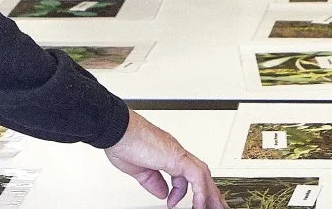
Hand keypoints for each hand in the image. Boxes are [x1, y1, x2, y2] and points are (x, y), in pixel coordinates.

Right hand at [104, 111, 226, 207]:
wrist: (118, 130)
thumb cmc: (123, 143)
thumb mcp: (139, 171)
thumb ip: (153, 182)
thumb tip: (163, 193)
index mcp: (167, 154)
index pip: (184, 174)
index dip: (181, 191)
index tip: (172, 202)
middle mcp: (175, 152)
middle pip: (200, 173)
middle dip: (207, 192)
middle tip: (213, 206)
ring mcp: (177, 153)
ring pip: (203, 174)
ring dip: (209, 193)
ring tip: (212, 208)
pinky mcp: (177, 157)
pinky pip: (196, 176)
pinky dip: (199, 191)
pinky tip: (199, 204)